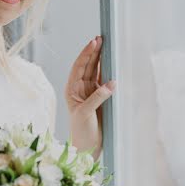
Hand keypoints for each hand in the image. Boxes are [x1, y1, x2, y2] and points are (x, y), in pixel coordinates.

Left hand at [64, 35, 115, 154]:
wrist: (87, 147)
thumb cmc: (81, 131)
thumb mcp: (86, 114)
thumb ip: (97, 98)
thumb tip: (112, 83)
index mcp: (71, 89)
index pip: (79, 67)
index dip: (86, 54)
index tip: (94, 43)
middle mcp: (79, 88)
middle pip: (87, 66)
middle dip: (94, 52)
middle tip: (102, 38)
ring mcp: (90, 92)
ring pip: (96, 71)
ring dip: (101, 59)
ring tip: (107, 45)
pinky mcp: (100, 97)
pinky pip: (104, 80)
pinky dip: (108, 71)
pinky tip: (113, 62)